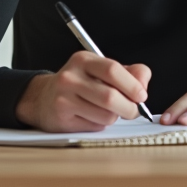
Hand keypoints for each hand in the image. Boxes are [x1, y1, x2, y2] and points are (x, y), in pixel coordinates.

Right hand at [15, 51, 150, 132]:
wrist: (43, 98)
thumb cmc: (80, 84)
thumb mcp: (101, 70)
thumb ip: (129, 73)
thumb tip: (143, 86)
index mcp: (84, 60)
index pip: (113, 70)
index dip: (132, 85)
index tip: (142, 95)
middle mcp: (71, 77)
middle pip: (110, 96)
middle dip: (129, 107)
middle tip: (133, 110)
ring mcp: (64, 98)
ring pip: (105, 115)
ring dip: (114, 117)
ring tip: (108, 112)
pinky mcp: (62, 118)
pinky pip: (95, 126)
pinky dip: (101, 124)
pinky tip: (92, 117)